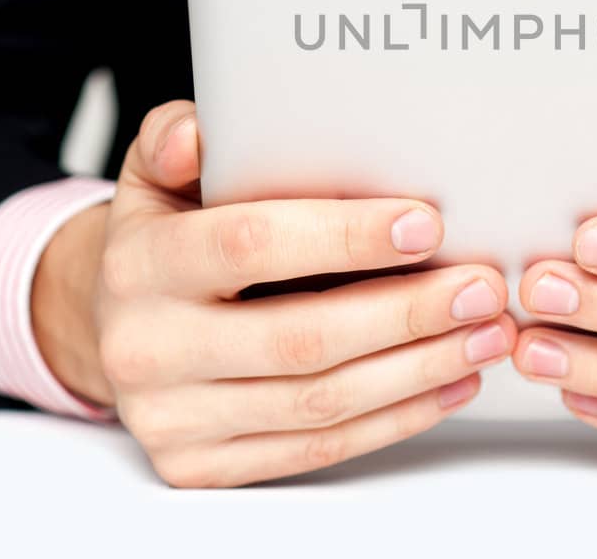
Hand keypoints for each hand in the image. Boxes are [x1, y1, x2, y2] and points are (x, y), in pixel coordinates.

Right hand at [31, 101, 514, 486]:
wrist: (111, 325)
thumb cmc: (163, 238)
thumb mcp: (157, 174)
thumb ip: (179, 140)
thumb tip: (201, 132)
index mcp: (142, 263)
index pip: (250, 245)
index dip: (343, 237)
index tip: (426, 225)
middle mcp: (147, 347)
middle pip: (299, 338)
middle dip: (407, 313)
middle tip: (481, 287)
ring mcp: (172, 416)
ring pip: (318, 402)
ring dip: (418, 369)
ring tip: (485, 333)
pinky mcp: (200, 464)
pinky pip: (315, 447)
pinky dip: (395, 417)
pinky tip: (449, 381)